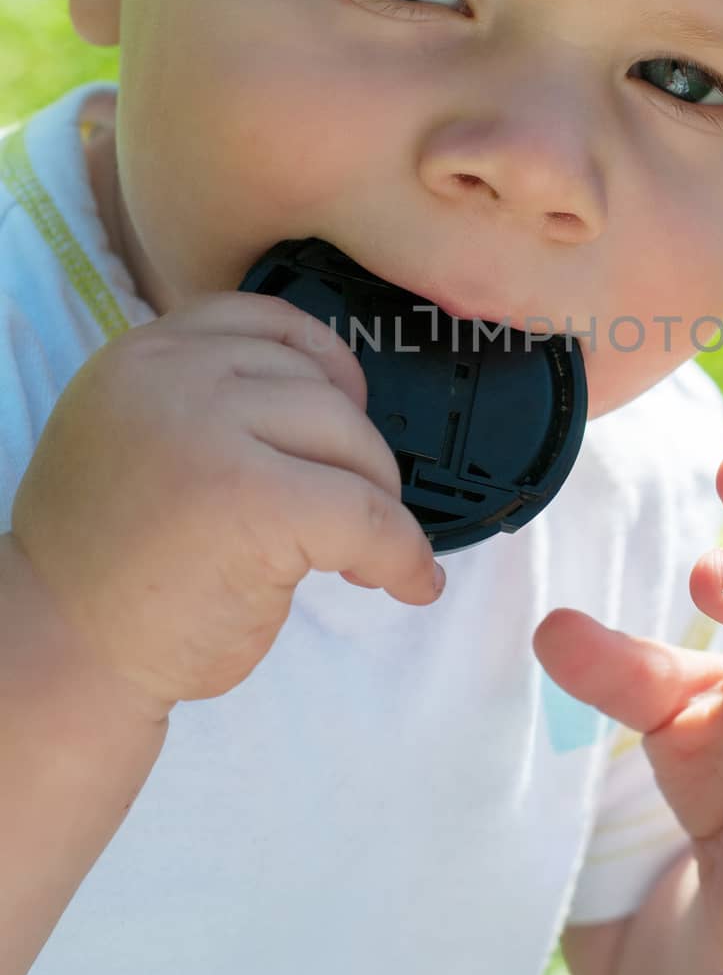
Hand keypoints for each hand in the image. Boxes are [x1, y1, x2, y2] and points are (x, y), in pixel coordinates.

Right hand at [12, 292, 443, 718]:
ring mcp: (210, 433)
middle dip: (356, 452)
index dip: (326, 368)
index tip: (347, 417)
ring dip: (380, 500)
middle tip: (354, 516)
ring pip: (349, 439)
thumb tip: (333, 399)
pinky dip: (402, 552)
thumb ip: (208, 401)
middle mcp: (172, 377)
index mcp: (143, 355)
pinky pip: (366, 514)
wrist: (62, 653)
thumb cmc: (109, 563)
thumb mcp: (138, 439)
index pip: (268, 321)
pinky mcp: (253, 501)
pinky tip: (407, 582)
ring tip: (366, 554)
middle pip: (320, 384)